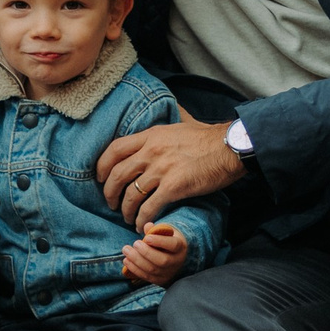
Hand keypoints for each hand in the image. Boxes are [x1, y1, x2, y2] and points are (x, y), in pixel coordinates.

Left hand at [97, 119, 242, 225]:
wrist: (229, 148)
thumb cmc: (209, 138)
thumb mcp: (184, 121)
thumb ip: (172, 117)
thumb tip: (172, 105)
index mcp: (151, 135)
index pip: (115, 149)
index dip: (102, 166)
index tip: (100, 178)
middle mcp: (152, 151)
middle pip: (118, 174)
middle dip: (109, 192)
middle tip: (110, 203)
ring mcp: (162, 169)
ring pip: (131, 194)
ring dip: (126, 210)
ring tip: (127, 217)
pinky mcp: (174, 186)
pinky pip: (149, 206)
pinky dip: (142, 219)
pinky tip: (142, 225)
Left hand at [121, 223, 190, 286]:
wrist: (173, 256)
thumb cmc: (166, 240)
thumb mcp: (165, 232)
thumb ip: (156, 229)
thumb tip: (147, 226)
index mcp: (180, 247)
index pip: (173, 245)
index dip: (160, 242)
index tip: (147, 238)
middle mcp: (176, 262)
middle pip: (162, 260)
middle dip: (146, 252)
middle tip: (135, 243)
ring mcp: (168, 273)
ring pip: (152, 270)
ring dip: (136, 260)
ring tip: (126, 250)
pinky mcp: (159, 280)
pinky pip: (146, 276)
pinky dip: (134, 269)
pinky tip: (126, 260)